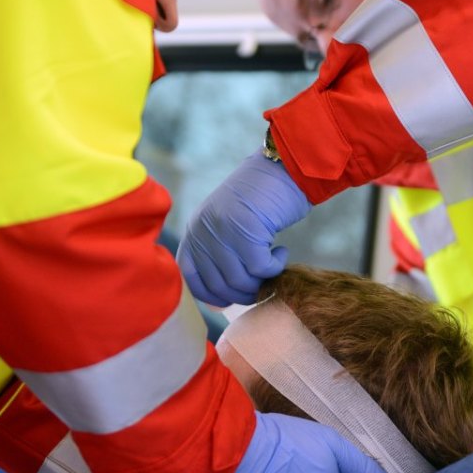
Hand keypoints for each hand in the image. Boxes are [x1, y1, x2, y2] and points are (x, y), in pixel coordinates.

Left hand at [177, 152, 311, 306]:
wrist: (281, 168)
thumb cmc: (259, 200)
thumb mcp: (227, 225)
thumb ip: (218, 256)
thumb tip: (219, 304)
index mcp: (195, 230)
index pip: (190, 279)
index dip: (212, 295)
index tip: (234, 296)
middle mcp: (204, 231)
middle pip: (218, 285)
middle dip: (244, 293)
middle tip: (263, 283)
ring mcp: (224, 231)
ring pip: (240, 281)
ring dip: (261, 282)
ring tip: (273, 267)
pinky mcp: (248, 232)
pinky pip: (261, 270)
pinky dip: (275, 268)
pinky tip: (281, 253)